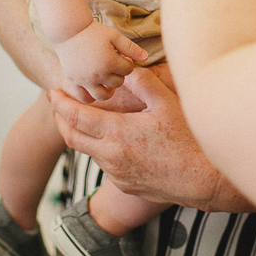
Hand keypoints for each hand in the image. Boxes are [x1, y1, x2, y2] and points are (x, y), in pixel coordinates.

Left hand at [50, 66, 255, 211]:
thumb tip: (128, 69)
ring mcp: (117, 174)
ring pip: (90, 152)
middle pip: (72, 137)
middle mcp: (110, 157)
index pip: (76, 117)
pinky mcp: (126, 186)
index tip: (52, 92)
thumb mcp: (167, 103)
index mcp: (116, 133)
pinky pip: (106, 165)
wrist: (203, 181)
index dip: (60, 103)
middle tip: (59, 105)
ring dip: (84, 135)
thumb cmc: (188, 140)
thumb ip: (143, 82)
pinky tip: (117, 141)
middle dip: (61, 120)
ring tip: (91, 119)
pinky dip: (103, 150)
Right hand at [53, 22, 147, 102]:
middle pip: (118, 83)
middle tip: (113, 63)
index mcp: (110, 62)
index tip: (121, 55)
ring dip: (108, 89)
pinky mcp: (73, 81)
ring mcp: (84, 80)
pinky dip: (91, 97)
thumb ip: (131, 48)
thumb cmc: (93, 31)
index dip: (127, 62)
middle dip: (119, 73)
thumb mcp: (115, 36)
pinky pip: (84, 98)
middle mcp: (98, 74)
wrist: (68, 30)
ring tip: (107, 79)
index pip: (128, 70)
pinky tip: (94, 88)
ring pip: (103, 96)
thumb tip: (146, 57)